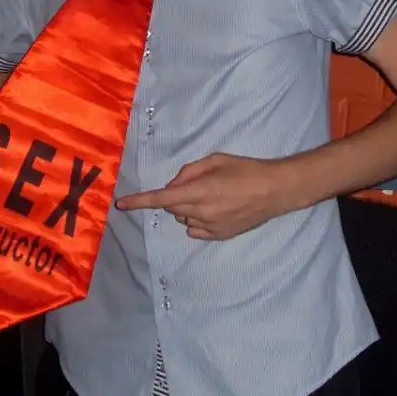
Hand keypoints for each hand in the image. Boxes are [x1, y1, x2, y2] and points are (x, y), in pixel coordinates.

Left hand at [116, 153, 285, 240]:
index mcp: (200, 191)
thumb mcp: (215, 160)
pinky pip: (195, 230)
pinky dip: (197, 220)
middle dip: (175, 195)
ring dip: (187, 207)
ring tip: (212, 195)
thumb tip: (173, 184)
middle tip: (197, 183)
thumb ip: (189, 171)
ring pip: (183, 218)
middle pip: (171, 207)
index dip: (139, 201)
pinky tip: (216, 209)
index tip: (121, 204)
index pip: (162, 198)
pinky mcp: (220, 236)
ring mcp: (211, 227)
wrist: (275, 190)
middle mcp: (202, 212)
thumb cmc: (245, 169)